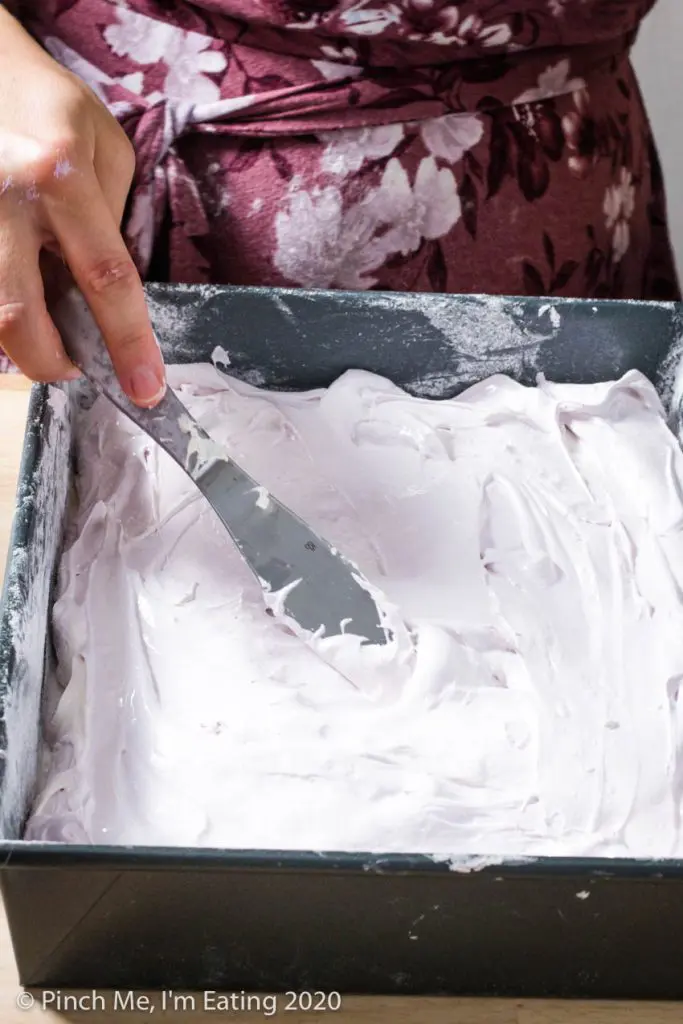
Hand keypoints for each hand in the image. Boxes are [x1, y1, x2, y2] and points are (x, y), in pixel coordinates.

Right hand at [0, 8, 164, 405]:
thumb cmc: (52, 104)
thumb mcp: (106, 147)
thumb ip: (112, 218)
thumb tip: (104, 287)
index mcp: (61, 176)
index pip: (105, 280)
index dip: (128, 343)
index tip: (146, 389)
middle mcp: (5, 200)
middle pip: (20, 316)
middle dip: (51, 363)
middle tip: (73, 367)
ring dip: (20, 342)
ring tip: (46, 331)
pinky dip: (1, 311)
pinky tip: (20, 296)